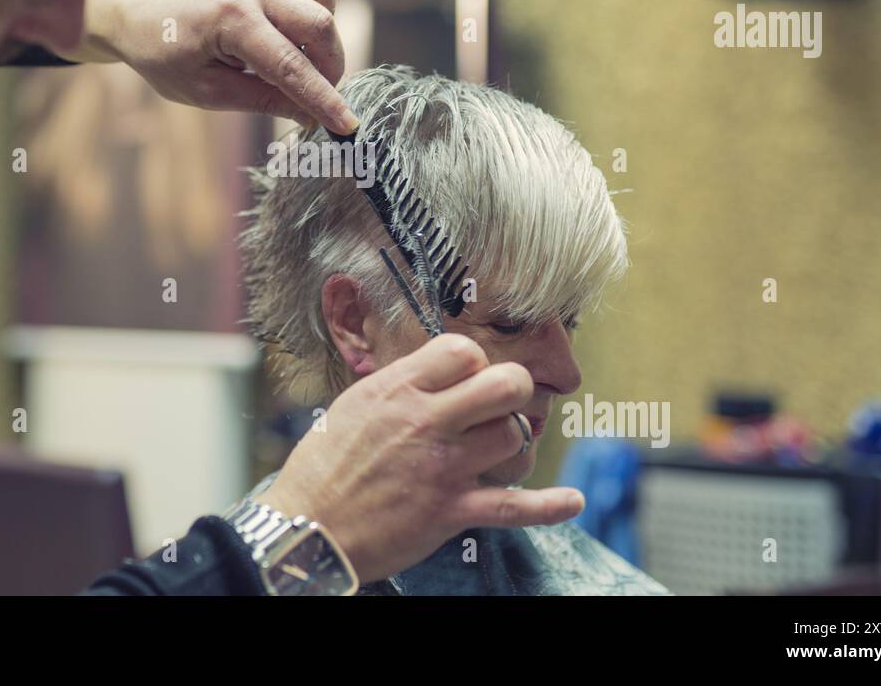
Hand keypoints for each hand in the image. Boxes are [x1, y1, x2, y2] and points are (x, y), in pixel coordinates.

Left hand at [81, 0, 358, 132]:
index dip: (323, 99)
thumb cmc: (167, 59)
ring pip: (325, 1)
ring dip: (324, 41)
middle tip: (314, 99)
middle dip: (329, 70)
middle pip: (320, 26)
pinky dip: (317, 15)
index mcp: (230, 20)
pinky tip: (292, 38)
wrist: (142, 16)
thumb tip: (311, 116)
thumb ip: (262, 101)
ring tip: (296, 64)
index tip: (348, 126)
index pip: (290, 66)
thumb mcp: (207, 93)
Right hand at [257, 334, 586, 583]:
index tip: (468, 378)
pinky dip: (549, 506)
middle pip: (504, 386)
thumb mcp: (355, 406)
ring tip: (502, 450)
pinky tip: (571, 500)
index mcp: (399, 390)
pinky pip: (514, 506)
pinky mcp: (450, 511)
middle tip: (504, 403)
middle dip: (514, 389)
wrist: (309, 529)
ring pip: (514, 438)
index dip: (475, 362)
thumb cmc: (324, 466)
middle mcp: (426, 422)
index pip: (463, 351)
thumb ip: (402, 386)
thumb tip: (438, 372)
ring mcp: (443, 468)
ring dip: (516, 444)